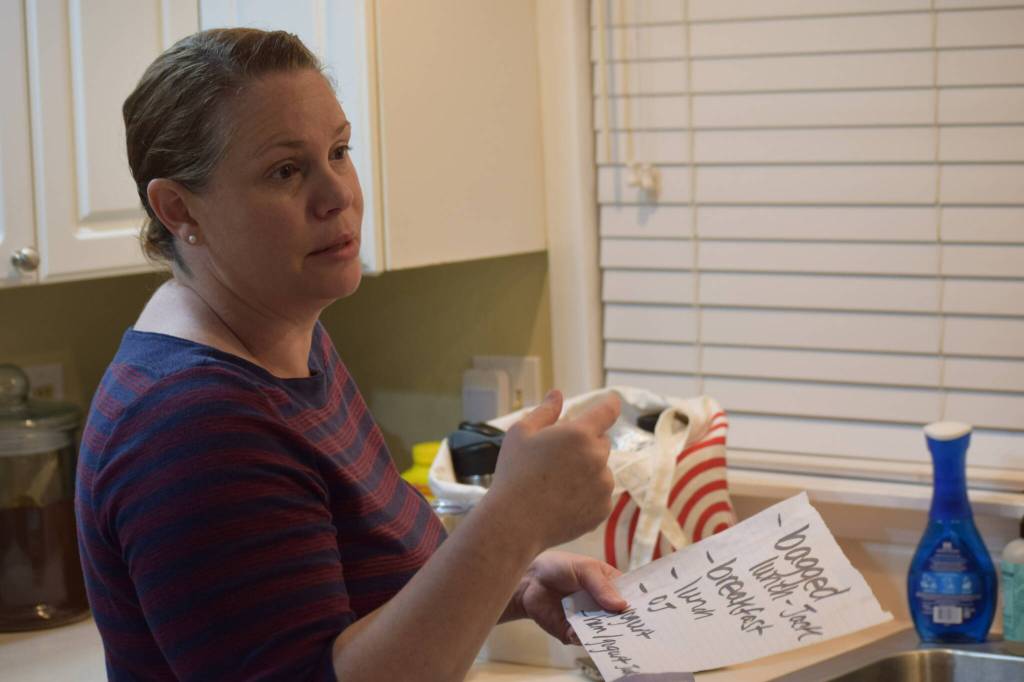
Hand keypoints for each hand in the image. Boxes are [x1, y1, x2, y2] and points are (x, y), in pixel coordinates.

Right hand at [488, 389, 620, 550]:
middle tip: (557, 458)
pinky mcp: (602, 509)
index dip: (611, 404)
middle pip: (601, 443)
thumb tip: (557, 395)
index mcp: (579, 434)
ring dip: (587, 471)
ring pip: (601, 470)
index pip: (606, 412)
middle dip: (585, 445)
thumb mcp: (521, 433)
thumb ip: (545, 411)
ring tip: (556, 485)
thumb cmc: (514, 474)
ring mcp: (603, 486)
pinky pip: (600, 495)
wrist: (515, 522)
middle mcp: (597, 458)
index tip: (614, 400)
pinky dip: (587, 495)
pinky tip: (562, 501)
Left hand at [505, 550, 627, 643]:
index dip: (638, 605)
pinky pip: (583, 640)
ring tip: (609, 633)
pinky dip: (584, 638)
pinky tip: (581, 632)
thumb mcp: (584, 568)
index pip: (630, 597)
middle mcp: (602, 606)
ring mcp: (588, 621)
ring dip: (606, 634)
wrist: (528, 580)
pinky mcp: (572, 633)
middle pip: (619, 619)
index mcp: (610, 586)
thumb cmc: (558, 567)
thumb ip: (601, 586)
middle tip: (632, 628)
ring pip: (603, 633)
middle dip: (625, 624)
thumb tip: (621, 605)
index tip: (648, 613)